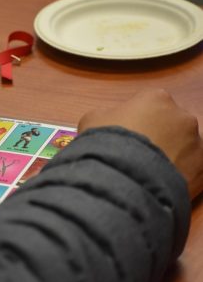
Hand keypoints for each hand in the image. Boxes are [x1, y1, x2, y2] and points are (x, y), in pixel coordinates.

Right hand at [78, 89, 202, 199]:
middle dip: (157, 136)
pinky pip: (190, 171)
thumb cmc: (105, 144)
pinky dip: (178, 176)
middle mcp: (182, 116)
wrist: (121, 179)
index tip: (124, 134)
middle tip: (136, 154)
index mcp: (156, 98)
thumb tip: (110, 123)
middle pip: (169, 124)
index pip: (147, 104)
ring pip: (183, 147)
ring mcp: (196, 144)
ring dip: (169, 155)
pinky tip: (158, 183)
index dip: (134, 120)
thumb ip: (106, 116)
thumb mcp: (91, 121)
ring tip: (146, 173)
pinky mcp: (202, 171)